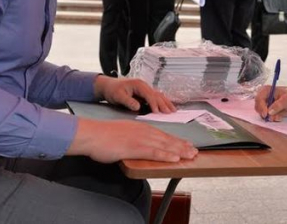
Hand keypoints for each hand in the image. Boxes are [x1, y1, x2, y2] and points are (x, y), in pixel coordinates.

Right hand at [69, 118, 197, 163]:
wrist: (92, 134)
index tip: (186, 144)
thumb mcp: (122, 133)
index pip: (163, 134)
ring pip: (164, 145)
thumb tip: (138, 144)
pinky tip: (175, 158)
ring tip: (191, 155)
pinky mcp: (135, 147)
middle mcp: (144, 131)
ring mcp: (141, 139)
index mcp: (141, 127)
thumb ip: (133, 138)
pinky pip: (154, 152)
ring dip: (179, 151)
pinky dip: (166, 155)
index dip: (176, 140)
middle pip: (167, 139)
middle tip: (194, 151)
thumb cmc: (103, 135)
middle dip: (182, 146)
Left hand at [95, 76, 175, 113]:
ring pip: (158, 95)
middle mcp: (144, 85)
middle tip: (170, 113)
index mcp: (139, 85)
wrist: (108, 86)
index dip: (154, 104)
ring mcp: (145, 89)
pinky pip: (156, 97)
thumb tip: (138, 107)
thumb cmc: (113, 90)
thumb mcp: (118, 96)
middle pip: (157, 95)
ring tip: (173, 110)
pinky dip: (162, 102)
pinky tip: (167, 106)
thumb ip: (128, 101)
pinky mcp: (144, 93)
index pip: (149, 95)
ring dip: (166, 103)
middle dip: (164, 104)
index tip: (157, 112)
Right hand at [254, 86, 286, 121]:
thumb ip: (278, 105)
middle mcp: (264, 97)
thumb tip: (269, 112)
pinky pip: (266, 117)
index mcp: (267, 90)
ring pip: (261, 113)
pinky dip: (271, 119)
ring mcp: (265, 105)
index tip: (266, 114)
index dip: (261, 106)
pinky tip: (279, 117)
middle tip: (272, 118)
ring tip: (278, 117)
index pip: (259, 98)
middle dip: (264, 114)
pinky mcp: (268, 111)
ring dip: (269, 117)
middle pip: (258, 106)